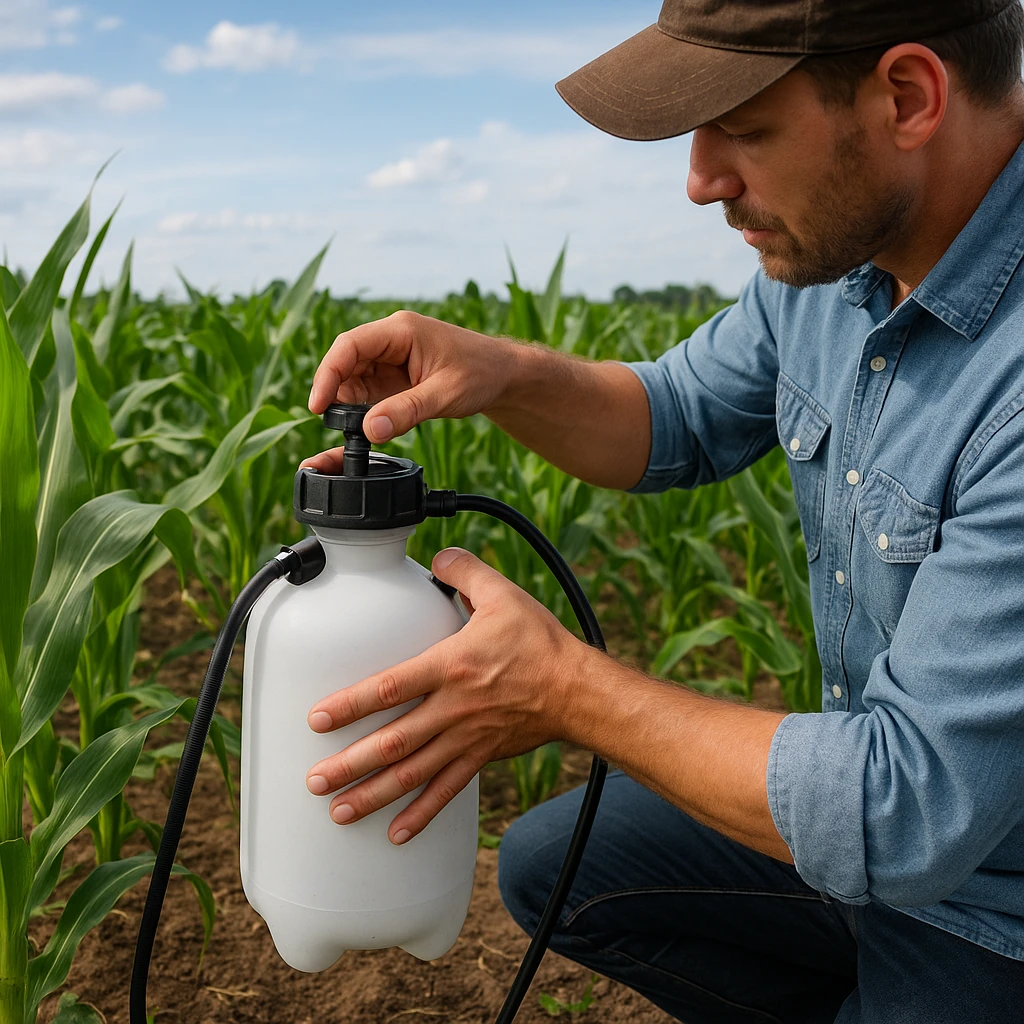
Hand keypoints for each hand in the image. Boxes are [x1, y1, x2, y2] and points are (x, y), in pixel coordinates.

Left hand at [303, 547, 593, 844]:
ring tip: (339, 810)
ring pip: (413, 773)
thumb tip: (439, 556)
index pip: (391, 687)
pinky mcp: (480, 756)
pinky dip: (421, 814)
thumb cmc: (539, 643)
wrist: (578, 689)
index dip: (352, 704)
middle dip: (351, 765)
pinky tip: (395, 833)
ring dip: (373, 794)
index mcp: (451, 666)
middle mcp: (453, 708)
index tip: (318, 719)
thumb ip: (465, 572)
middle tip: (315, 781)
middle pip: (394, 743)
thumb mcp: (504, 595)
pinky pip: (446, 790)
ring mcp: (465, 738)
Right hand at [307, 310, 519, 446]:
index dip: (328, 373)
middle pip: (345, 361)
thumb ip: (407, 412)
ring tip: (351, 429)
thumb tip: (369, 430)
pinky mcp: (394, 376)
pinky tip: (366, 425)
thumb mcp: (444, 395)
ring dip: (348, 403)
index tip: (317, 404)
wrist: (503, 376)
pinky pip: (367, 391)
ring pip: (353, 377)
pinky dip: (362, 409)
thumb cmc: (481, 373)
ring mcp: (390, 358)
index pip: (349, 346)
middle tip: (332, 424)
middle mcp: (390, 339)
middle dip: (335, 391)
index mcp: (400, 330)